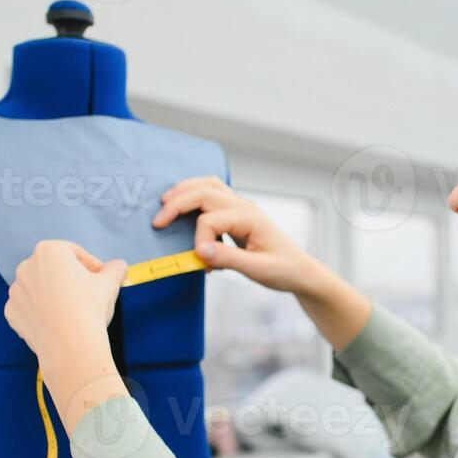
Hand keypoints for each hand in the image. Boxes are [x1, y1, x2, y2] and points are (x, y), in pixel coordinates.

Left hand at [5, 240, 125, 366]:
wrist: (70, 347)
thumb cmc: (90, 309)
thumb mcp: (110, 284)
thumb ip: (114, 269)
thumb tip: (120, 266)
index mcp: (48, 251)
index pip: (74, 253)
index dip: (92, 265)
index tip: (103, 279)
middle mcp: (26, 266)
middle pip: (54, 270)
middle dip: (70, 280)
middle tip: (89, 296)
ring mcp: (16, 291)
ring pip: (40, 289)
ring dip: (55, 296)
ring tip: (74, 313)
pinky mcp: (11, 313)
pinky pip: (29, 309)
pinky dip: (42, 314)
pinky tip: (58, 324)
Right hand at [152, 177, 327, 297]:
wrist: (300, 271)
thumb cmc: (283, 270)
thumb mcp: (258, 269)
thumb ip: (229, 259)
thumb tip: (200, 251)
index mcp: (250, 217)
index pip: (210, 220)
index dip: (199, 240)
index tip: (200, 262)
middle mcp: (244, 207)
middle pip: (205, 191)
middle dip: (178, 203)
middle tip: (158, 221)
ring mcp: (241, 207)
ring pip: (208, 186)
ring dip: (185, 192)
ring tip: (164, 204)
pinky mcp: (237, 214)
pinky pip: (212, 195)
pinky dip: (194, 197)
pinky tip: (183, 210)